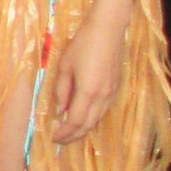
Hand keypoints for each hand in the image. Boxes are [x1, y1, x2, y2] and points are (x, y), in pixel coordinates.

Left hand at [53, 21, 121, 144]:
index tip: (54, 138)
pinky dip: (92, 118)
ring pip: (98, 119)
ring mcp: (112, 93)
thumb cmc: (82, 44)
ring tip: (70, 132)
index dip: (65, 132)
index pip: (76, 121)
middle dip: (74, 135)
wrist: (108, 30)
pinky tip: (83, 117)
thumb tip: (60, 110)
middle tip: (61, 140)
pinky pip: (103, 110)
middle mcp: (103, 96)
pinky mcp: (116, 88)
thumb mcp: (65, 66)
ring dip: (84, 129)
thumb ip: (62, 90)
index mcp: (89, 91)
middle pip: (89, 124)